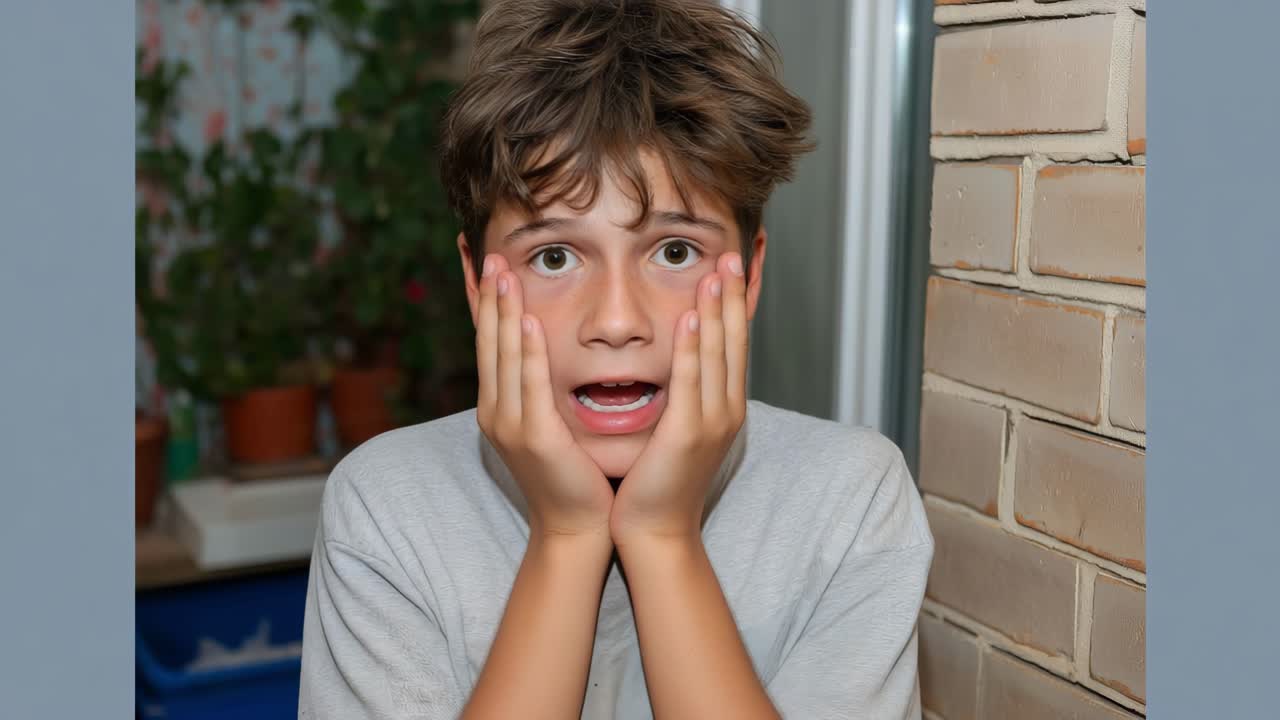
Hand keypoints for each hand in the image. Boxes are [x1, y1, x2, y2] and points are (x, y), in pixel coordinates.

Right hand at [475, 254, 614, 540]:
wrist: (579, 528)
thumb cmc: (576, 475)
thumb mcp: (554, 423)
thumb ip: (547, 388)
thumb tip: (554, 351)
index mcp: (501, 406)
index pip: (489, 343)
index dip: (484, 303)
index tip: (481, 264)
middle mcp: (496, 411)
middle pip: (488, 341)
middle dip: (487, 295)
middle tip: (487, 252)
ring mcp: (510, 424)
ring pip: (502, 355)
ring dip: (501, 309)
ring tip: (501, 270)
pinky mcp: (534, 437)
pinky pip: (528, 384)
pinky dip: (525, 350)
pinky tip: (524, 320)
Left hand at [610, 252, 748, 545]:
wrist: (654, 531)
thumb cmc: (657, 481)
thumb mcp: (674, 428)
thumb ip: (680, 393)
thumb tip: (673, 360)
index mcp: (722, 407)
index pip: (731, 345)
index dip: (732, 305)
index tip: (727, 267)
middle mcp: (725, 410)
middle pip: (732, 342)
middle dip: (732, 297)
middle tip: (731, 254)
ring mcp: (711, 423)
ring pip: (716, 356)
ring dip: (716, 311)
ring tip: (715, 272)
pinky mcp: (687, 436)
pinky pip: (691, 383)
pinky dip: (692, 349)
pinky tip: (690, 319)